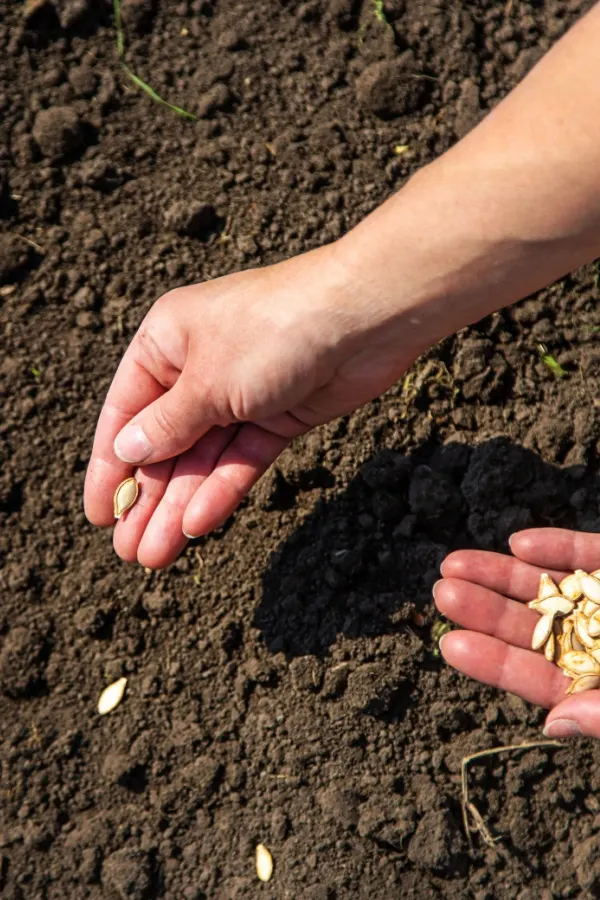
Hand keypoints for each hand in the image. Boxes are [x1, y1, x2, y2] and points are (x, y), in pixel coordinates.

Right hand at [84, 242, 419, 567]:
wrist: (362, 317)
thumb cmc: (273, 330)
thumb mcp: (207, 381)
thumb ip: (168, 424)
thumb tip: (128, 451)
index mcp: (166, 342)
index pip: (126, 412)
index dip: (110, 466)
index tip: (98, 514)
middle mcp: (198, 368)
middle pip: (165, 443)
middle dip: (148, 498)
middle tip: (128, 551)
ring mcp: (240, 394)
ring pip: (203, 459)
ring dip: (180, 505)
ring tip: (154, 555)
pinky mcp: (278, 416)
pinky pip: (241, 459)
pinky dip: (222, 491)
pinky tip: (198, 525)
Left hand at [434, 528, 599, 738]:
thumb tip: (553, 723)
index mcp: (598, 685)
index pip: (538, 677)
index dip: (494, 661)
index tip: (449, 645)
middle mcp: (599, 644)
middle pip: (534, 627)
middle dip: (485, 610)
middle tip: (441, 594)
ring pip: (552, 588)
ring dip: (504, 574)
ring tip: (454, 564)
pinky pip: (591, 554)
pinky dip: (558, 548)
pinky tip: (519, 544)